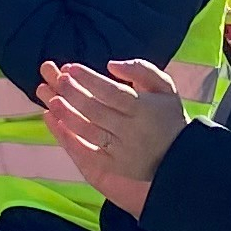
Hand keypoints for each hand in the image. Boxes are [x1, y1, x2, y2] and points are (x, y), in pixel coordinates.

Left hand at [37, 57, 186, 218]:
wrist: (179, 158)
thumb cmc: (167, 116)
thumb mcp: (165, 88)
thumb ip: (142, 70)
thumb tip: (111, 64)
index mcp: (144, 109)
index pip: (112, 92)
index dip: (90, 80)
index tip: (71, 68)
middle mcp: (132, 131)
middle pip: (96, 111)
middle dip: (74, 94)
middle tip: (58, 80)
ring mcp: (121, 151)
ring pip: (88, 131)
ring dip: (67, 116)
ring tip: (51, 100)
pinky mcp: (114, 166)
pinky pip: (87, 152)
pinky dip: (69, 138)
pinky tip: (55, 123)